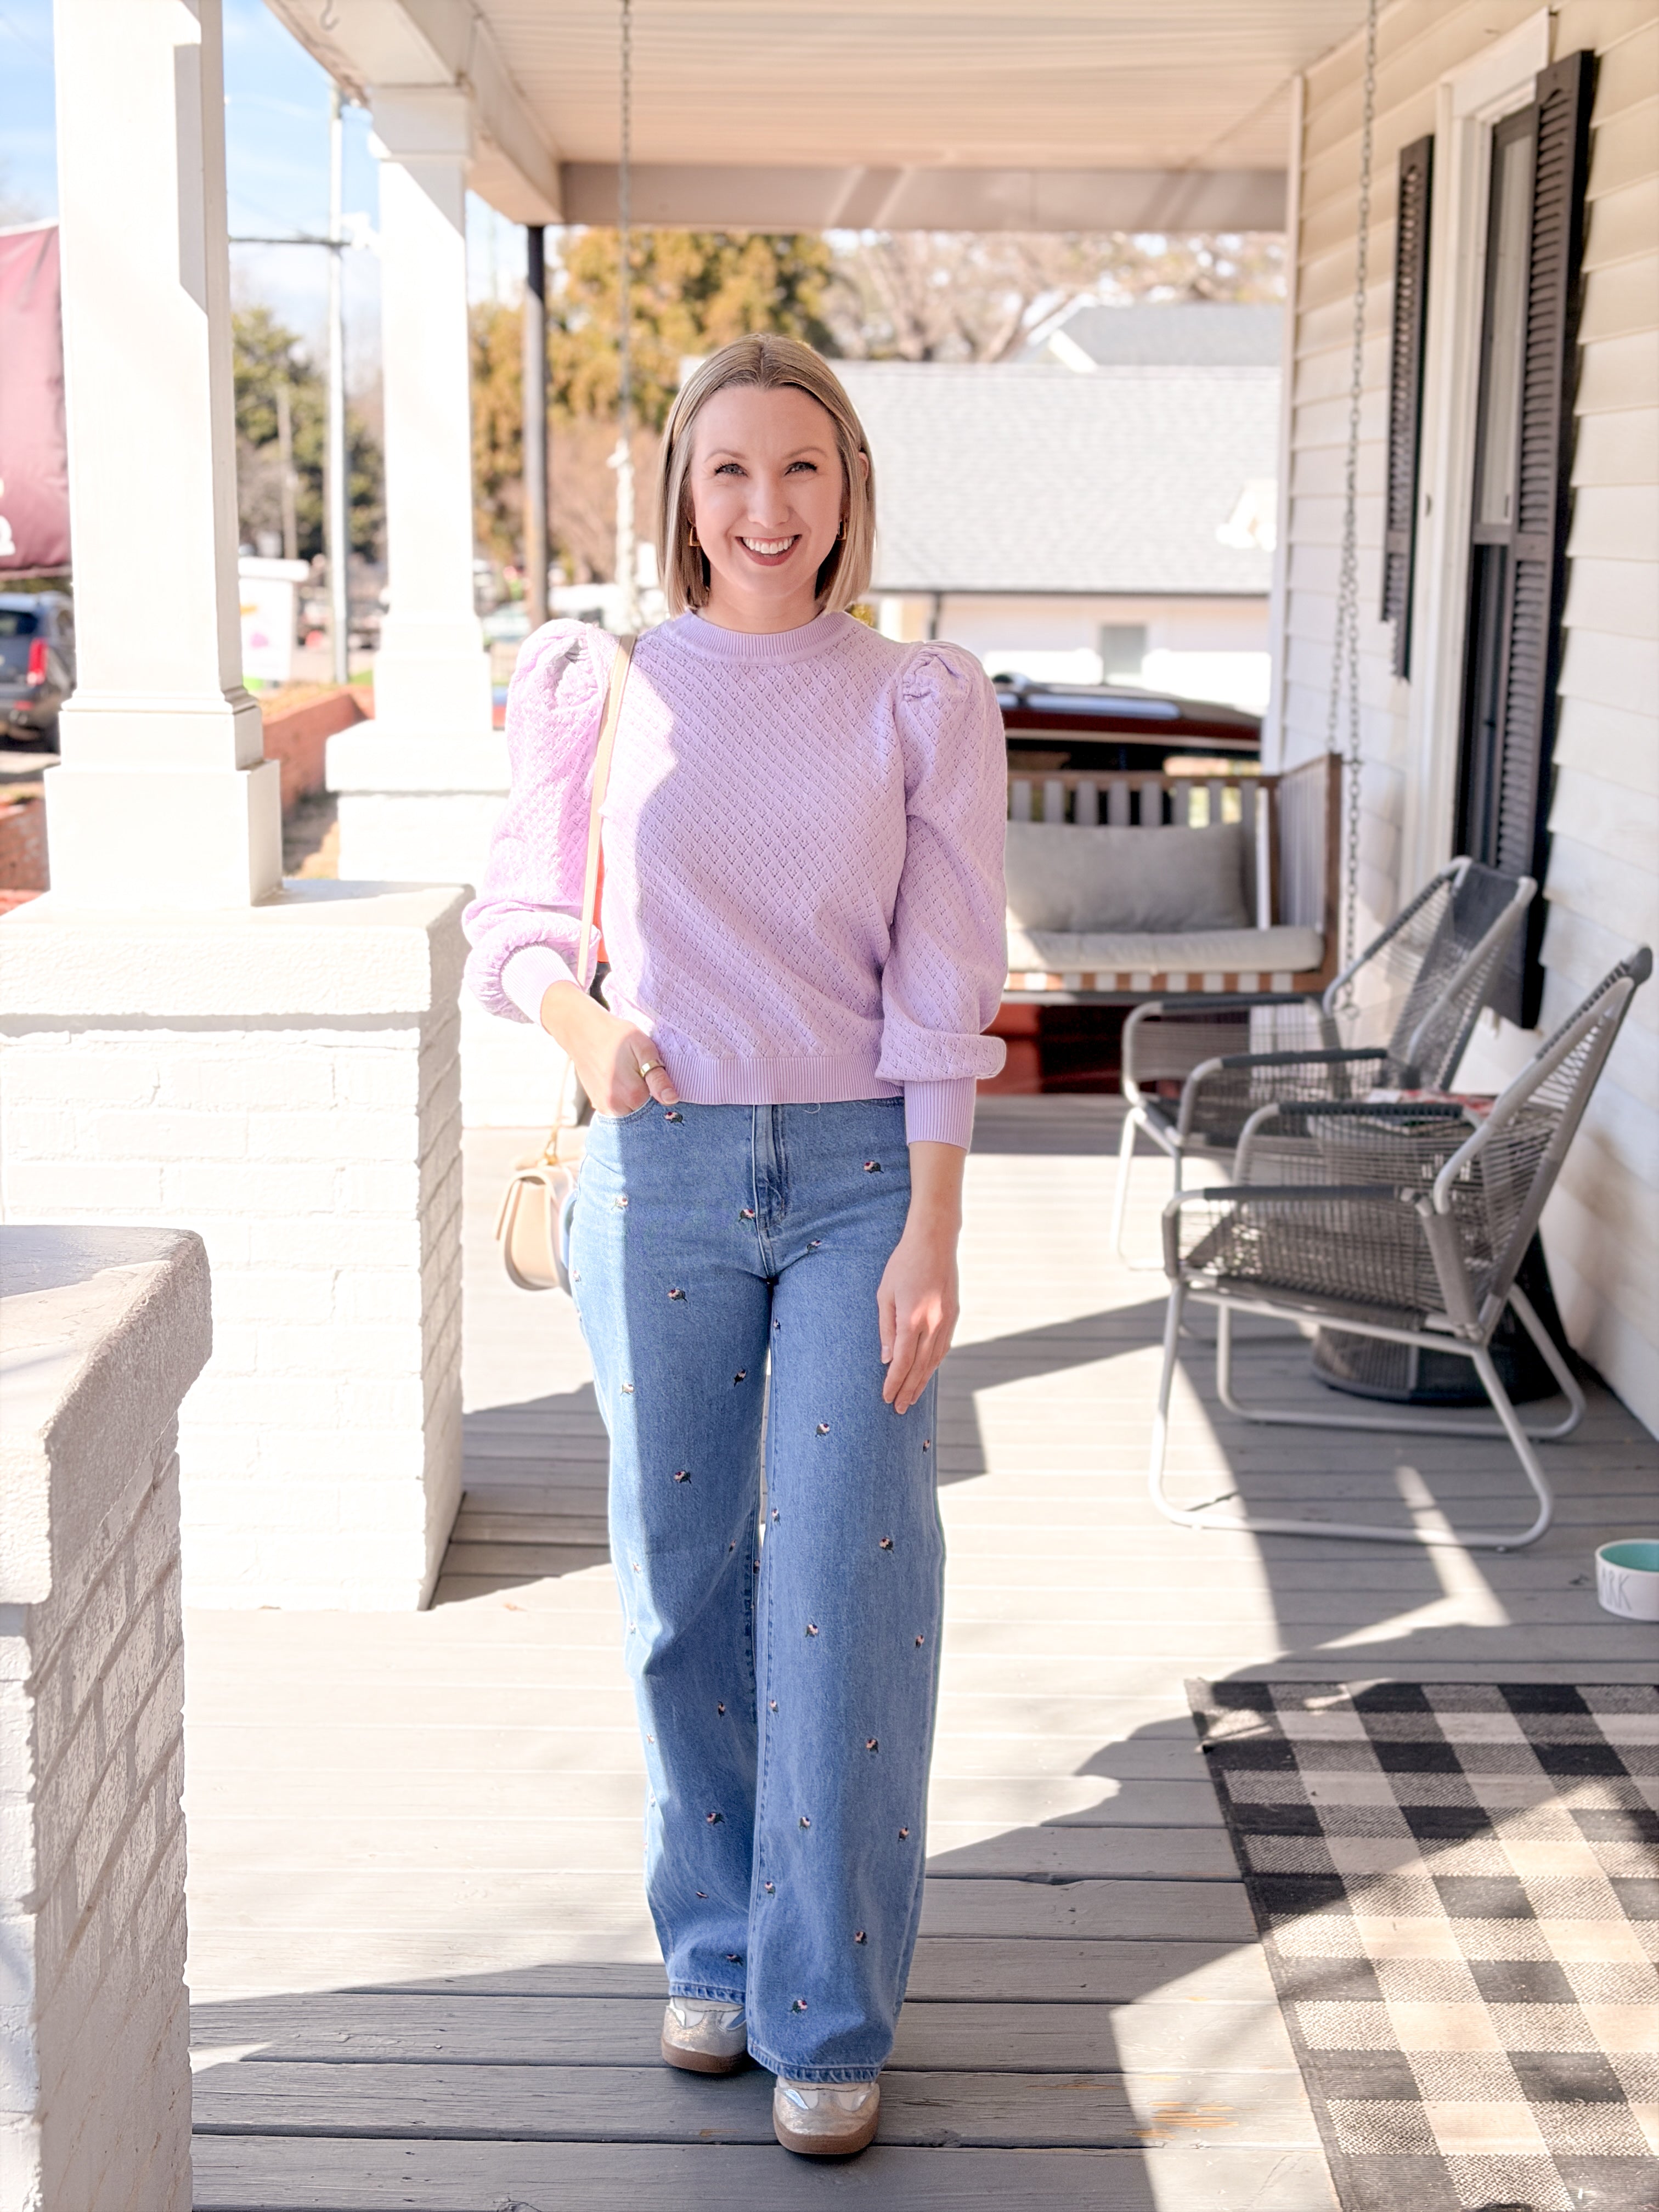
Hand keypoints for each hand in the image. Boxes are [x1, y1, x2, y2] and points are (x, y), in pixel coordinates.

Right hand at [537, 983, 678, 1116]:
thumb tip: (672, 1100)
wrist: (583, 1031)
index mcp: (632, 1095)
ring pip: (632, 1108)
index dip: (657, 1083)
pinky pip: (619, 1107)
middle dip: (645, 1090)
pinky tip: (616, 1077)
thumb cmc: (616, 1036)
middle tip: (635, 1067)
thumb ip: (658, 1077)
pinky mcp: (597, 1105)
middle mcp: (616, 1107)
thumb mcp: (644, 1049)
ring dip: (633, 1094)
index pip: (659, 1101)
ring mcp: (604, 1107)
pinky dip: (622, 1095)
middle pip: (645, 1106)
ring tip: (624, 1071)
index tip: (647, 1067)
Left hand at [878, 1141, 965, 1415]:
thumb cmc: (903, 1264)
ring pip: (935, 1360)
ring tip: (912, 1398)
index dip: (894, 1383)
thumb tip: (886, 1359)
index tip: (886, 1398)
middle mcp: (933, 1324)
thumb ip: (885, 1328)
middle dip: (908, 1390)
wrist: (934, 1241)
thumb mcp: (885, 1295)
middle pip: (920, 1367)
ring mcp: (947, 1320)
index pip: (902, 1362)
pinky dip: (935, 1364)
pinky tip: (928, 1373)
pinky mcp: (954, 1315)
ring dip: (923, 1381)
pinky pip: (944, 1347)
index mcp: (912, 1319)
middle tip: (899, 1409)